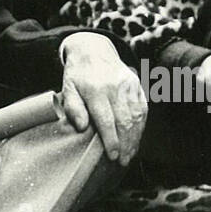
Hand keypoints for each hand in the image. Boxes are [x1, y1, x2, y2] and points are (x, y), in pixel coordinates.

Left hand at [60, 32, 146, 166]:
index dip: (111, 140)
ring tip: (130, 155)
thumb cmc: (78, 74)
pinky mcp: (136, 85)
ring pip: (136, 117)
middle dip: (125, 145)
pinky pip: (142, 109)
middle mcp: (115, 87)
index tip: (112, 156)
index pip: (106, 120)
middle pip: (124, 121)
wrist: (93, 49)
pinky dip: (141, 126)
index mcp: (96, 90)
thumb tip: (82, 128)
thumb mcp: (68, 88)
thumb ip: (73, 108)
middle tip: (122, 161)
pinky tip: (136, 139)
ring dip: (135, 139)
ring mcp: (128, 85)